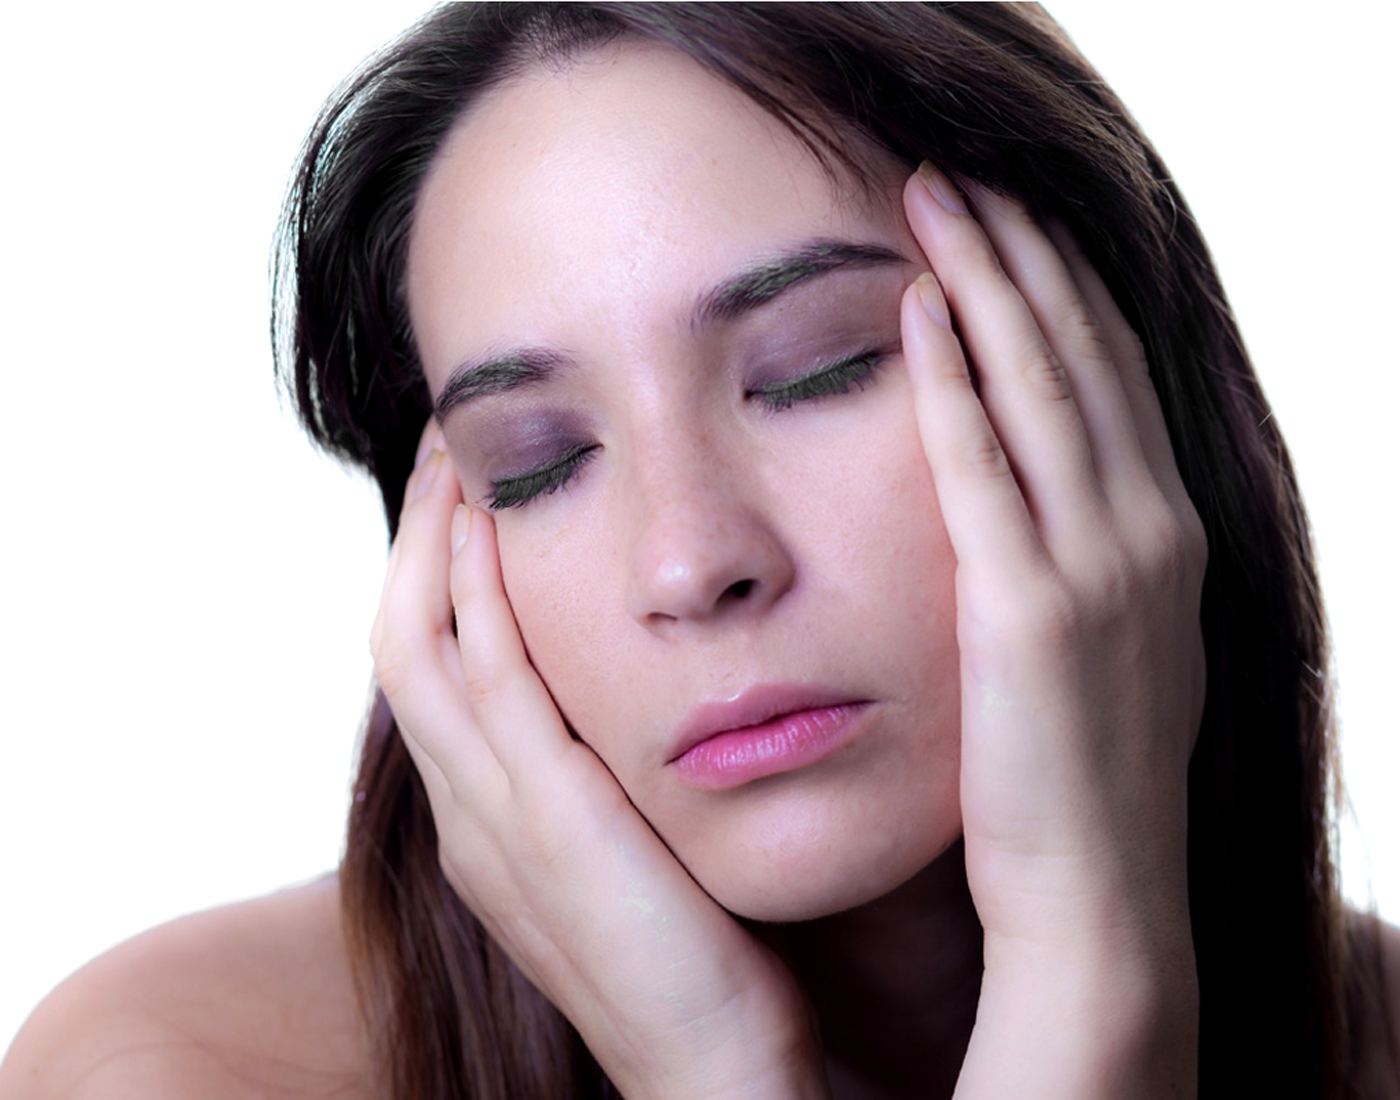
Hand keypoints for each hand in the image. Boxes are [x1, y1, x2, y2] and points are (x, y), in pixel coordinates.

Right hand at [370, 435, 828, 1099]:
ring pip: (420, 651)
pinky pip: (489, 685)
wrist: (717, 1073)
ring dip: (433, 545)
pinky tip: (491, 526)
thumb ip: (610, 776)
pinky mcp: (546, 824)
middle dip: (418, 538)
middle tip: (448, 448)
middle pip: (402, 643)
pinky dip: (476, 599)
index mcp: (487, 819)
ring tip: (458, 457)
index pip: (433, 669)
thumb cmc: (697, 959)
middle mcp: (468, 814)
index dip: (436, 573)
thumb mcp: (633, 847)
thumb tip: (641, 692)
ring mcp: (494, 820)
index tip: (470, 491)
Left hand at [900, 165, 1205, 1094]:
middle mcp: (1149, 533)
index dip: (1060, 289)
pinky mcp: (1032, 612)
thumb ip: (1072, 560)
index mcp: (1164, 538)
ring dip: (989, 283)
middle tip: (959, 176)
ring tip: (935, 200)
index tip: (1007, 222)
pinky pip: (984, 469)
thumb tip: (1024, 498)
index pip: (1110, 377)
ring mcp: (1100, 569)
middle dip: (1022, 255)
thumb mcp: (1101, 647)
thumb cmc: (1075, 781)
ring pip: (1043, 387)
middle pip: (1082, 356)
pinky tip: (915, 311)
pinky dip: (954, 382)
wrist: (1098, 901)